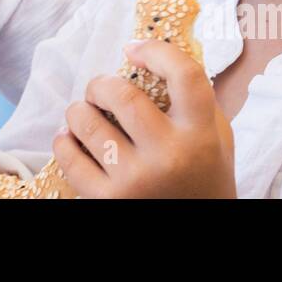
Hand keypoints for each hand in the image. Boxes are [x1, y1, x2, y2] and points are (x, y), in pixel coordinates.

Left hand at [51, 39, 234, 197]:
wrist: (199, 233)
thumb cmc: (204, 177)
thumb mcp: (217, 138)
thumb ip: (196, 101)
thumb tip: (158, 55)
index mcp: (201, 134)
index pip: (184, 74)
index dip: (156, 50)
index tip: (133, 49)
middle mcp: (169, 155)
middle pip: (121, 94)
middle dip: (101, 84)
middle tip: (100, 89)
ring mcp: (136, 180)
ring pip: (88, 123)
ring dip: (79, 111)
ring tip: (83, 112)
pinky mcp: (108, 201)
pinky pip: (70, 159)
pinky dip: (64, 142)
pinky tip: (69, 138)